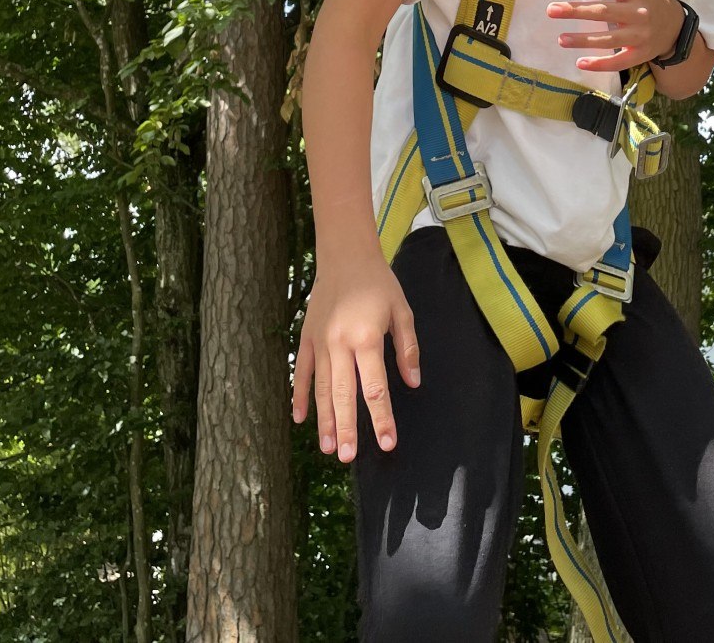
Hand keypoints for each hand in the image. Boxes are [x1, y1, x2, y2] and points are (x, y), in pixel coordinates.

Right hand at [292, 252, 419, 462]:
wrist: (345, 255)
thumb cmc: (378, 283)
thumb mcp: (402, 310)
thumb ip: (407, 348)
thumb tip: (413, 382)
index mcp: (366, 337)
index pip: (375, 387)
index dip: (382, 418)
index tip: (387, 443)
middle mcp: (340, 343)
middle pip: (344, 394)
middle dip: (346, 428)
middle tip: (347, 458)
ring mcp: (319, 342)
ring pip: (322, 389)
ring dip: (324, 420)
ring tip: (328, 448)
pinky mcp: (306, 338)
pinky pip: (303, 373)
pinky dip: (300, 397)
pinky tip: (300, 419)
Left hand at [547, 0, 682, 73]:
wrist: (675, 26)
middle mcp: (638, 12)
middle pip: (604, 11)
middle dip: (576, 11)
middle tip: (552, 10)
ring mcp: (640, 36)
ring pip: (609, 39)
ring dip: (583, 40)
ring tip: (560, 39)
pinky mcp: (640, 55)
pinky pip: (618, 62)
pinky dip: (600, 64)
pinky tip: (580, 63)